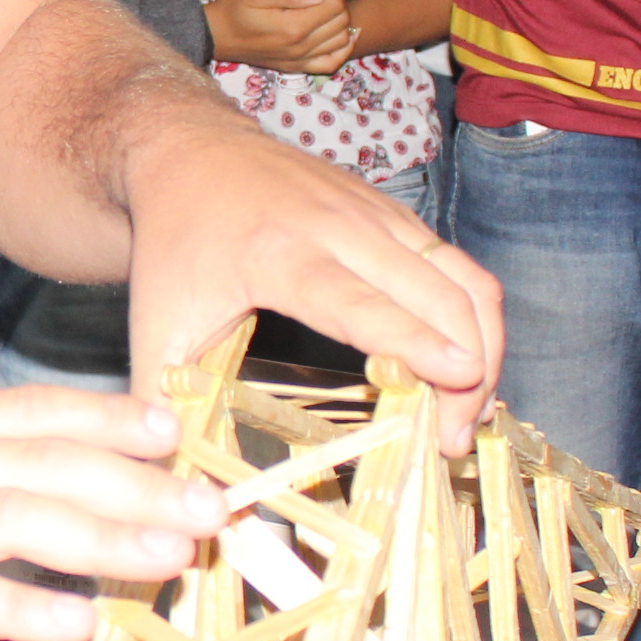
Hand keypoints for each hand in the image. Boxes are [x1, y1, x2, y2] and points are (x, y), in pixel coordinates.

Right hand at [0, 387, 227, 640]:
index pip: (20, 414)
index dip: (101, 417)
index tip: (172, 422)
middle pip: (42, 464)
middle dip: (136, 483)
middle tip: (217, 502)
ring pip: (15, 517)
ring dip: (104, 535)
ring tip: (176, 555)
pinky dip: (16, 604)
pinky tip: (72, 624)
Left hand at [123, 126, 504, 448]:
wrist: (189, 151)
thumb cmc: (174, 243)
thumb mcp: (155, 325)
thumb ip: (159, 406)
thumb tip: (170, 489)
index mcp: (277, 255)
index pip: (360, 302)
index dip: (415, 340)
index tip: (460, 377)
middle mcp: (338, 226)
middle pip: (434, 294)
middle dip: (466, 368)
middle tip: (453, 438)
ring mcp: (375, 213)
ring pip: (463, 277)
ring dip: (484, 346)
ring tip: (468, 412)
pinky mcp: (395, 213)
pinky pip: (459, 266)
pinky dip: (476, 319)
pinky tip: (466, 368)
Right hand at [207, 0, 357, 76]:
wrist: (215, 37)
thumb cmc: (232, 10)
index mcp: (292, 27)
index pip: (333, 5)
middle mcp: (300, 47)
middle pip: (340, 21)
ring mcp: (299, 60)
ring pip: (340, 40)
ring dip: (343, 19)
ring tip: (333, 2)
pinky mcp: (296, 67)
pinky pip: (331, 62)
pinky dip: (343, 49)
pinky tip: (342, 34)